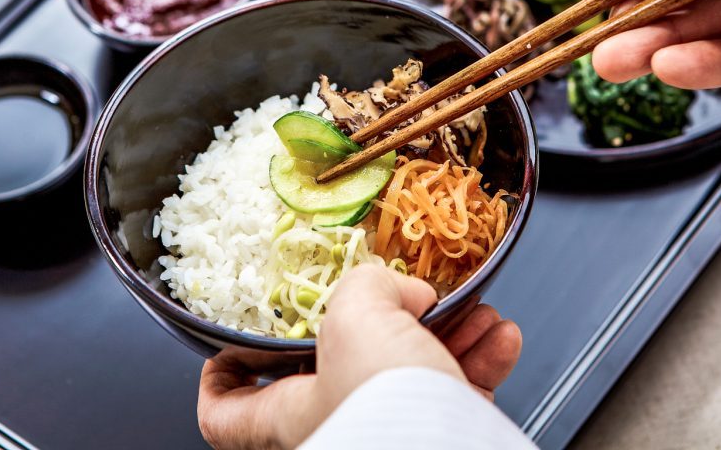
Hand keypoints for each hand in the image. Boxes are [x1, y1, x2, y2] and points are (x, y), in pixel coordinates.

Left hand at [197, 265, 521, 448]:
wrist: (451, 444)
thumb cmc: (384, 401)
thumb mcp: (353, 314)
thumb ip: (365, 286)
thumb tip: (400, 291)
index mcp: (290, 411)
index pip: (226, 411)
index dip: (220, 379)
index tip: (227, 352)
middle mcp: (339, 422)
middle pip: (348, 364)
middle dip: (390, 320)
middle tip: (414, 298)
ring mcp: (393, 428)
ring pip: (416, 369)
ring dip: (454, 329)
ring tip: (474, 311)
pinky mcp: (445, 431)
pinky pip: (463, 386)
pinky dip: (484, 355)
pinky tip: (500, 336)